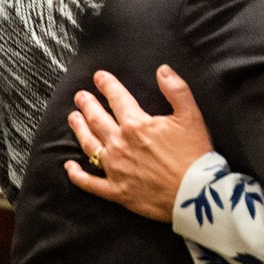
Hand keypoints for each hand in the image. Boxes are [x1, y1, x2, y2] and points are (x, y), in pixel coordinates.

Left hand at [64, 65, 212, 221]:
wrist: (194, 193)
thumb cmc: (194, 154)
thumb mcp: (191, 116)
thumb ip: (176, 90)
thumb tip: (162, 70)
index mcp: (136, 125)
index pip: (117, 99)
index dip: (107, 85)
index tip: (99, 77)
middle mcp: (120, 144)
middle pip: (97, 120)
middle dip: (87, 105)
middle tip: (80, 96)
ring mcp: (115, 169)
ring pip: (89, 145)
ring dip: (79, 129)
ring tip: (73, 118)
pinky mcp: (116, 191)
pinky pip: (89, 182)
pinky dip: (76, 175)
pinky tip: (69, 167)